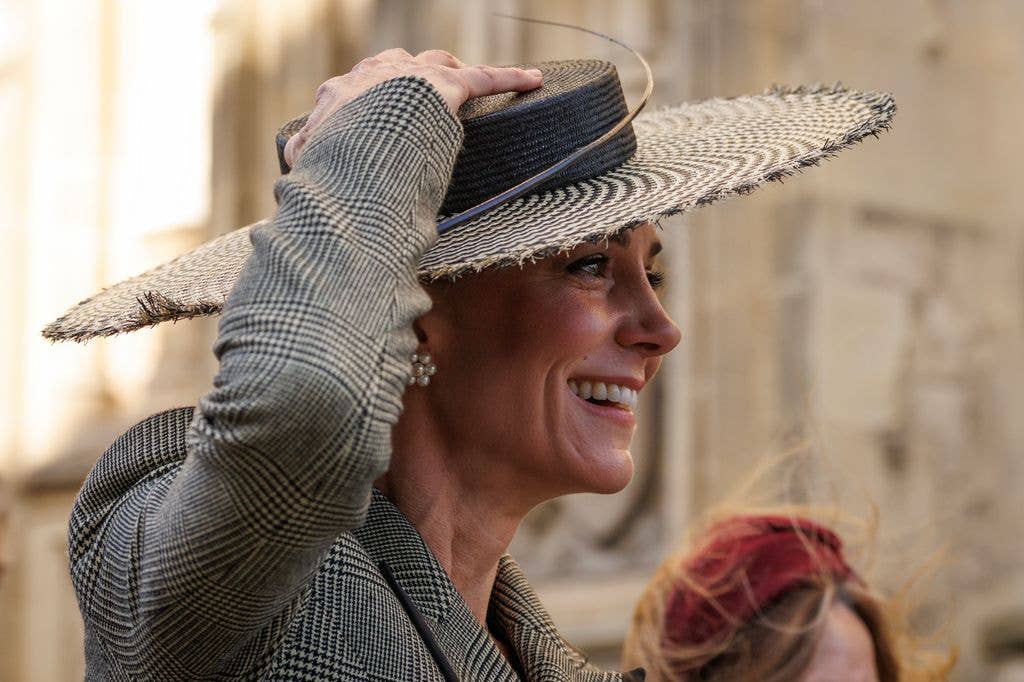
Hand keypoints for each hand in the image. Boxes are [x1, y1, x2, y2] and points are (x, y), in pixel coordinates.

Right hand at [283, 48, 542, 166]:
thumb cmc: (331, 159)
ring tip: (463, 79)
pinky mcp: (448, 84)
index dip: (364, 100)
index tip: (368, 115)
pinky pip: (485, 78)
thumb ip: (306, 168)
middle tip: (416, 96)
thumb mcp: (309, 164)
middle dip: (405, 75)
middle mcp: (375, 75)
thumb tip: (291, 186)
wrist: (356, 139)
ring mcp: (412, 75)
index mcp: (340, 94)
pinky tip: (533, 79)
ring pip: (435, 62)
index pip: (353, 89)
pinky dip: (510, 77)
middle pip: (394, 66)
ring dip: (448, 69)